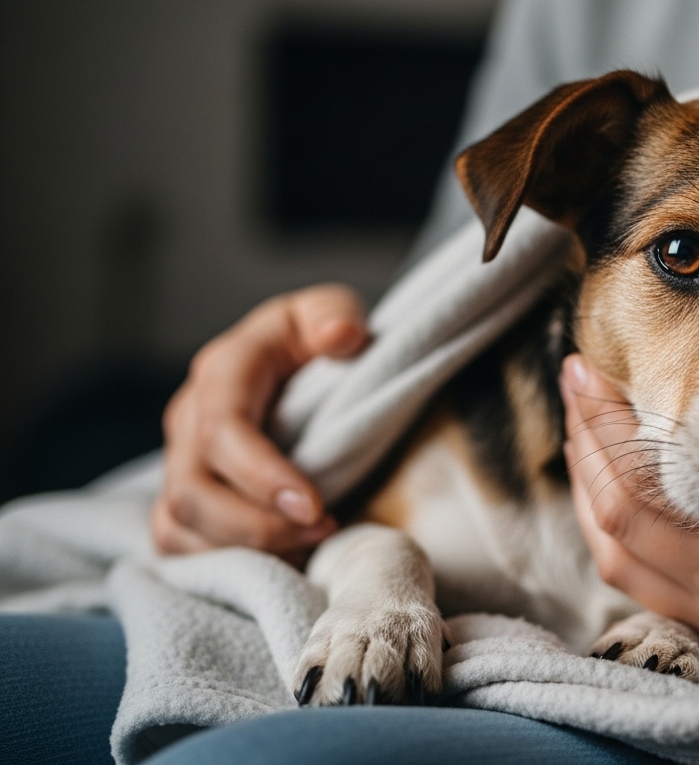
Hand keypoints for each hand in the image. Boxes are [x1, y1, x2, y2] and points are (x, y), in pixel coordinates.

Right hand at [152, 284, 368, 560]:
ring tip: (310, 546)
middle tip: (324, 529)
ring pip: (179, 528)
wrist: (303, 369)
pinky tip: (284, 560)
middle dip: (257, 526)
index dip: (262, 476)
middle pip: (192, 492)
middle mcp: (188, 419)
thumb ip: (335, 314)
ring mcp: (180, 463)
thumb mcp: (331, 312)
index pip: (222, 429)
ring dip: (245, 550)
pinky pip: (181, 548)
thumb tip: (341, 335)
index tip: (315, 506)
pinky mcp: (185, 500)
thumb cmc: (318, 342)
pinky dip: (228, 564)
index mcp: (223, 370)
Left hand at [559, 354, 698, 634]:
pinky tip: (602, 485)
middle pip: (618, 511)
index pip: (644, 483)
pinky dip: (603, 522)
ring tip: (581, 425)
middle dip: (588, 439)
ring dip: (586, 480)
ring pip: (612, 551)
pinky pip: (627, 574)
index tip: (590, 367)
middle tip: (577, 378)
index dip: (608, 421)